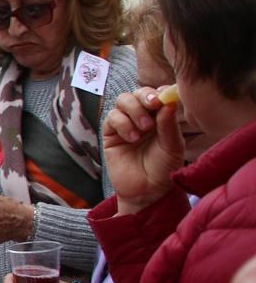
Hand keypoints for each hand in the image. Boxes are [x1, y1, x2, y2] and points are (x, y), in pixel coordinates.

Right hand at [102, 87, 184, 214]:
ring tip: (144, 128)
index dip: (159, 91)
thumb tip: (169, 101)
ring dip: (134, 110)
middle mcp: (142, 117)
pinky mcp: (110, 134)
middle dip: (145, 96)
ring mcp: (125, 124)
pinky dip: (123, 124)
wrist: (147, 191)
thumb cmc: (163, 169)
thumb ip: (169, 124)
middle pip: (138, 92)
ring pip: (123, 100)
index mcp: (160, 116)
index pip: (157, 94)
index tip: (165, 96)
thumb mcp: (173, 146)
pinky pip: (112, 118)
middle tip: (153, 105)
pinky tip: (132, 138)